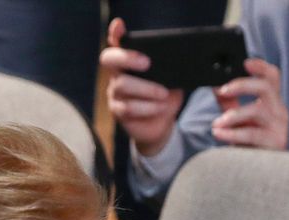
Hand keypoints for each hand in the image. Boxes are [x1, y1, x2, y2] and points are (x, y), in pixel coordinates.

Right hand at [101, 18, 183, 155]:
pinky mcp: (118, 111)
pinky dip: (147, 107)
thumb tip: (179, 60)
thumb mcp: (171, 80)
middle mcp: (117, 74)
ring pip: (122, 85)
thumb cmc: (165, 97)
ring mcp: (115, 93)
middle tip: (147, 63)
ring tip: (163, 94)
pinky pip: (128, 107)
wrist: (162, 124)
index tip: (120, 26)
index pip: (117, 42)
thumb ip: (169, 69)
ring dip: (146, 89)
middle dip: (127, 58)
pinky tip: (160, 106)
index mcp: (129, 61)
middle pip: (108, 59)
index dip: (115, 33)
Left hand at [210, 58, 288, 149]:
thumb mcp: (237, 119)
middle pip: (266, 86)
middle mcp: (280, 111)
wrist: (259, 173)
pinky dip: (232, 133)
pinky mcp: (275, 143)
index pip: (272, 76)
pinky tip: (219, 133)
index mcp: (272, 102)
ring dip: (233, 115)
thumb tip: (214, 84)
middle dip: (242, 85)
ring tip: (216, 124)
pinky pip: (251, 134)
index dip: (260, 66)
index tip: (245, 62)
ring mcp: (279, 127)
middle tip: (222, 90)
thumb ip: (228, 101)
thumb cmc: (249, 145)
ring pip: (257, 110)